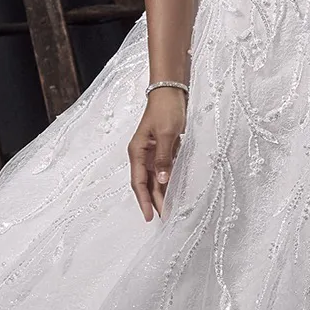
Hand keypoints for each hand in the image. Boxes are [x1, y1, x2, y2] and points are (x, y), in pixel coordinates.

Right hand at [127, 89, 186, 220]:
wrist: (170, 92)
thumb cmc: (166, 110)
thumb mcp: (166, 133)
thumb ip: (163, 157)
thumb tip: (162, 179)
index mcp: (137, 152)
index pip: (138, 182)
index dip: (144, 200)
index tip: (150, 216)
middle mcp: (142, 155)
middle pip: (146, 184)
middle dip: (154, 201)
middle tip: (164, 217)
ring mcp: (152, 153)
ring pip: (154, 179)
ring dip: (161, 193)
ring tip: (169, 209)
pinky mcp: (162, 150)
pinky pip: (163, 170)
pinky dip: (167, 181)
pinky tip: (173, 191)